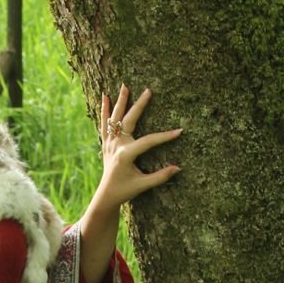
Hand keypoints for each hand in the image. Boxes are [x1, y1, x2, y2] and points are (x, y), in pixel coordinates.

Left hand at [98, 85, 180, 208]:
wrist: (106, 195)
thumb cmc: (125, 191)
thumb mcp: (143, 185)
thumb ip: (160, 177)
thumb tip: (178, 168)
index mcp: (125, 155)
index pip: (148, 141)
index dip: (164, 137)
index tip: (179, 131)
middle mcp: (116, 146)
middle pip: (129, 121)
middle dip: (139, 105)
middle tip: (148, 91)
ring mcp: (109, 143)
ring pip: (114, 118)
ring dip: (120, 102)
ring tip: (124, 86)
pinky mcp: (106, 143)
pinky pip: (104, 124)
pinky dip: (104, 110)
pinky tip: (105, 97)